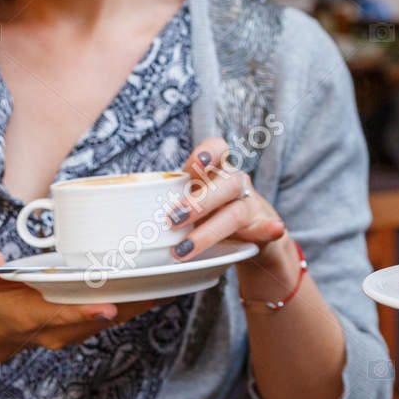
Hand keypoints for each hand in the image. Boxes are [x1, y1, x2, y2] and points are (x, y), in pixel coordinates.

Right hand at [0, 248, 157, 358]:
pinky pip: (116, 317)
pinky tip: (159, 289)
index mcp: (34, 317)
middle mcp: (59, 330)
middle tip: (159, 286)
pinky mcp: (86, 328)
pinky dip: (135, 304)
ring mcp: (74, 332)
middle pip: (99, 319)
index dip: (85, 313)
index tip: (108, 309)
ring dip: (138, 304)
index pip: (63, 316)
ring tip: (168, 284)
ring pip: (113, 319)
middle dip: (129, 304)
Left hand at [170, 137, 300, 302]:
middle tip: (172, 220)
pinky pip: (267, 228)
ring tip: (184, 249)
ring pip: (235, 212)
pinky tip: (274, 229)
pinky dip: (269, 229)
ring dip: (209, 230)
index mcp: (218, 173)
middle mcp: (236, 185)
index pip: (218, 149)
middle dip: (197, 203)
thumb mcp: (195, 204)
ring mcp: (252, 207)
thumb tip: (125, 220)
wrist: (256, 240)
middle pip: (223, 185)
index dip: (209, 152)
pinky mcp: (264, 229)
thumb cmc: (215, 217)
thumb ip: (171, 203)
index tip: (195, 163)